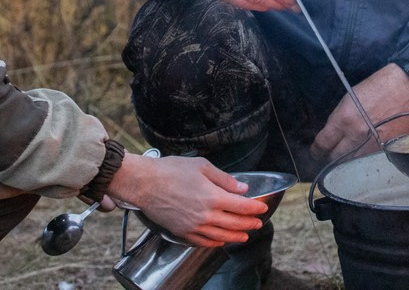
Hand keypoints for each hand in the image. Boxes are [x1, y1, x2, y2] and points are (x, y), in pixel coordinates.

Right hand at [106, 154, 267, 246]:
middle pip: (235, 224)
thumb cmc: (171, 171)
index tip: (263, 207)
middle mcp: (206, 215)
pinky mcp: (182, 232)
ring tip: (244, 236)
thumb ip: (224, 179)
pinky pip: (203, 242)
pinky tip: (221, 241)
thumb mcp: (202, 166)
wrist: (145, 184)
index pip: (242, 206)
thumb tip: (243, 188)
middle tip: (258, 223)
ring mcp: (194, 226)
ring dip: (236, 236)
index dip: (255, 208)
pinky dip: (216, 243)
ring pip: (221, 236)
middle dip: (249, 224)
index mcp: (213, 197)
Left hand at [311, 63, 408, 162]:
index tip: (315, 152)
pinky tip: (362, 156)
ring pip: (352, 164)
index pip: (323, 143)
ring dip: (346, 162)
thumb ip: (338, 119)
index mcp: (344, 119)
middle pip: (336, 158)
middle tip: (329, 157)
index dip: (316, 150)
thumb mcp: (349, 99)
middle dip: (330, 158)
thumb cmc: (376, 87)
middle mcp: (356, 135)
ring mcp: (372, 145)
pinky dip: (364, 160)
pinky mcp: (386, 149)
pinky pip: (369, 160)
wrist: (405, 88)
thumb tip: (332, 135)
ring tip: (344, 159)